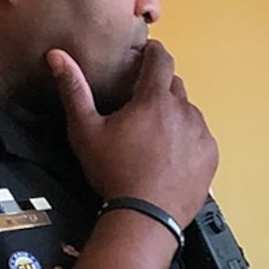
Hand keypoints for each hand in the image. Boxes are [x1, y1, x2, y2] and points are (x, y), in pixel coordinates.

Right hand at [48, 40, 217, 222]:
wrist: (145, 216)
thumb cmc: (113, 173)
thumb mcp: (85, 131)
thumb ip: (74, 89)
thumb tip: (57, 56)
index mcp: (154, 100)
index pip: (161, 59)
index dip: (154, 51)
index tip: (148, 51)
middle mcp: (184, 111)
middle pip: (174, 86)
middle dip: (159, 88)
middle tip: (141, 104)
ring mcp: (201, 134)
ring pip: (188, 112)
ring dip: (174, 115)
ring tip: (154, 136)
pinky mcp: (211, 155)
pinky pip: (200, 137)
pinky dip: (187, 139)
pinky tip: (169, 155)